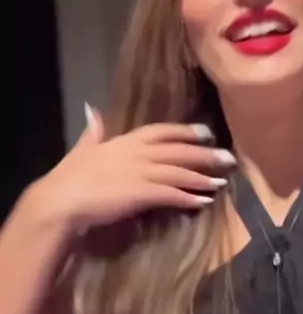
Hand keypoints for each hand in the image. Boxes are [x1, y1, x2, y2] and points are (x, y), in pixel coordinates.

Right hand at [32, 108, 235, 233]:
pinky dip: (188, 198)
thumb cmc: (69, 177)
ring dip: (202, 178)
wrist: (61, 200)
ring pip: (180, 173)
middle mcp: (137, 153)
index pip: (161, 131)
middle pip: (179, 151)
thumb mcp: (82, 149)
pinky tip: (203, 203)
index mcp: (124, 141)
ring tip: (221, 182)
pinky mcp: (142, 194)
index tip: (206, 132)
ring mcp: (141, 173)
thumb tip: (92, 110)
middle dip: (204, 154)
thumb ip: (92, 131)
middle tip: (228, 157)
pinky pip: (171, 195)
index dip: (185, 131)